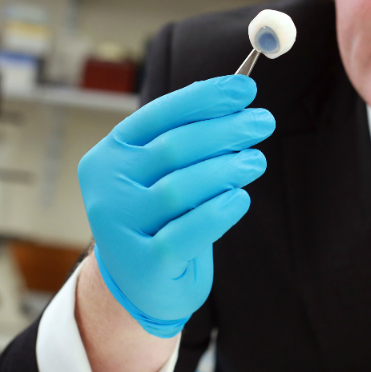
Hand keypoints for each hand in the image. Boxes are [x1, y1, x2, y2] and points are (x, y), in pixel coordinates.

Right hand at [78, 75, 273, 336]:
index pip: (159, 115)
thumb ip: (189, 136)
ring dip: (226, 169)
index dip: (206, 98)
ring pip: (179, 189)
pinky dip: (216, 214)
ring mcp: (120, 228)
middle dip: (224, 130)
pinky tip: (239, 199)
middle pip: (173, 148)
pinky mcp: (143, 265)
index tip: (246, 89)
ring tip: (256, 161)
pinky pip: (184, 234)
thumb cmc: (161, 215)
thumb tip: (237, 95)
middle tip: (263, 122)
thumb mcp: (163, 171)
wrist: (139, 281)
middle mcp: (108, 188)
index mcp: (111, 154)